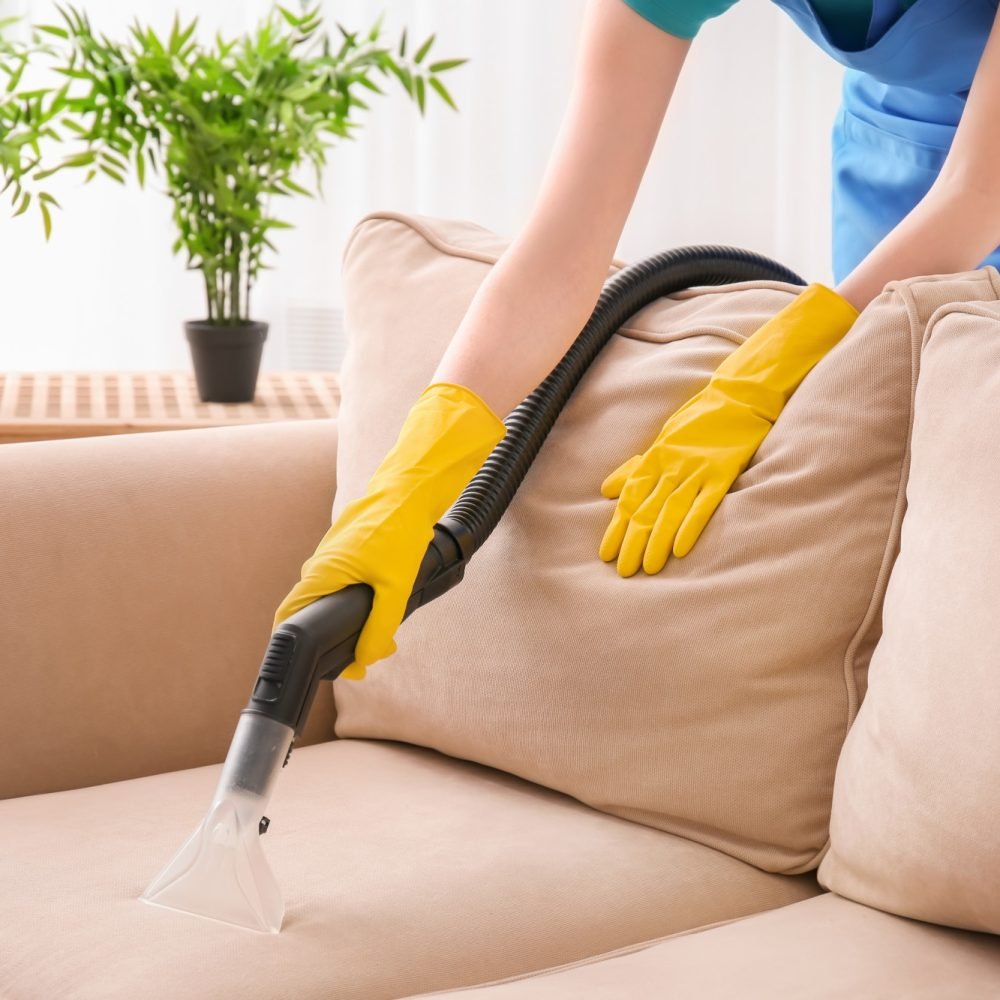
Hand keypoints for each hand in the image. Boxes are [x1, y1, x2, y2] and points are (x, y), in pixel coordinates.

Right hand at [273, 382, 505, 678]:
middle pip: (311, 613)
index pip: (288, 618)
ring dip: (348, 622)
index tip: (314, 668)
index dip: (295, 647)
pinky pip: (341, 583)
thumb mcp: (394, 588)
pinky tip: (381, 608)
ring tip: (377, 640)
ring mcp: (331, 557)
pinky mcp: (346, 551)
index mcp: (320, 575)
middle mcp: (318, 566)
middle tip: (360, 663)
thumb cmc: (398, 532)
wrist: (407, 491)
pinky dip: (354, 601)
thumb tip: (366, 659)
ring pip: (329, 598)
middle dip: (332, 642)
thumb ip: (380, 628)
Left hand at [599, 283, 858, 576]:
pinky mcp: (722, 471)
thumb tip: (607, 490)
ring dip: (657, 541)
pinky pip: (703, 504)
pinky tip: (679, 548)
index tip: (606, 553)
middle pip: (646, 508)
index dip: (617, 527)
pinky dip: (689, 526)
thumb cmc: (700, 420)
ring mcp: (696, 468)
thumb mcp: (663, 441)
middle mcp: (671, 464)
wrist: (740, 396)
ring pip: (670, 510)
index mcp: (655, 457)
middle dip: (633, 541)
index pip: (630, 498)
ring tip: (648, 568)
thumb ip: (636, 468)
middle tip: (623, 570)